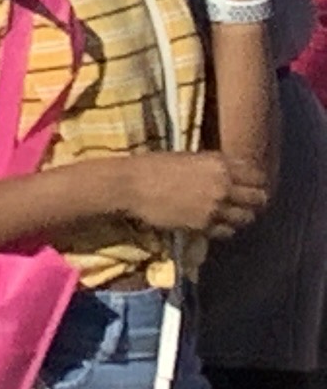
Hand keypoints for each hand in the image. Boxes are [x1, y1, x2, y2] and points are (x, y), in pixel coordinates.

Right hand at [127, 146, 270, 241]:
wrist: (130, 184)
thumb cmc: (153, 165)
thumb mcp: (187, 157)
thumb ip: (212, 165)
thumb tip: (229, 172)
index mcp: (219, 164)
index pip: (256, 175)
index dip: (257, 181)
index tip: (253, 184)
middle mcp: (223, 185)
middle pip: (258, 198)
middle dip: (256, 200)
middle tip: (249, 202)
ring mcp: (215, 207)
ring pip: (246, 217)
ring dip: (242, 216)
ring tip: (233, 215)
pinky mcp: (205, 225)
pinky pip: (228, 231)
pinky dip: (226, 229)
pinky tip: (218, 224)